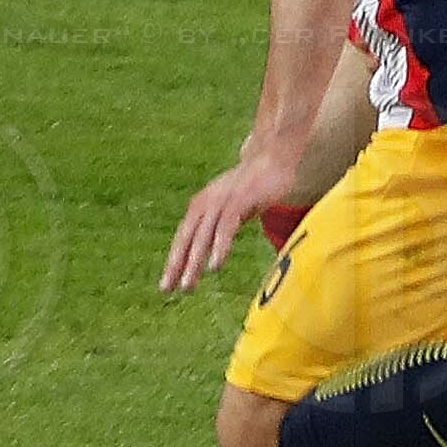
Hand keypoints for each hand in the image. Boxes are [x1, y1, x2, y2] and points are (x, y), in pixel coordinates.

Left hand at [161, 148, 296, 293]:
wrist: (279, 157)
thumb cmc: (257, 185)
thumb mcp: (233, 204)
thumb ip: (222, 223)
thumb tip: (215, 249)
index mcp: (203, 205)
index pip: (183, 237)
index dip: (174, 260)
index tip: (166, 286)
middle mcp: (208, 202)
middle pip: (186, 237)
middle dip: (176, 264)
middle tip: (167, 289)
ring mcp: (223, 199)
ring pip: (202, 235)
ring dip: (193, 262)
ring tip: (188, 285)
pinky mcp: (241, 199)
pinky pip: (226, 226)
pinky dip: (219, 246)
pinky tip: (214, 265)